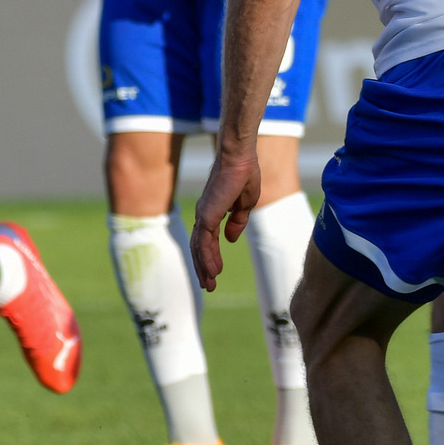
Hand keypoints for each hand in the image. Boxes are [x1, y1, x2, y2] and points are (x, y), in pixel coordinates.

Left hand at [188, 142, 262, 291]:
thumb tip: (230, 239)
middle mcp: (203, 214)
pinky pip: (205, 242)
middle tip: (208, 285)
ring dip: (204, 268)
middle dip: (203, 267)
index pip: (207, 239)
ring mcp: (203, 215)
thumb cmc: (244, 175)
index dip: (210, 256)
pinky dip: (207, 258)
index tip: (215, 272)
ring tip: (210, 284)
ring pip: (199, 248)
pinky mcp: (207, 215)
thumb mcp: (245, 204)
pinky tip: (214, 271)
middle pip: (198, 247)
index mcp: (212, 211)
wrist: (239, 158)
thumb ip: (237, 222)